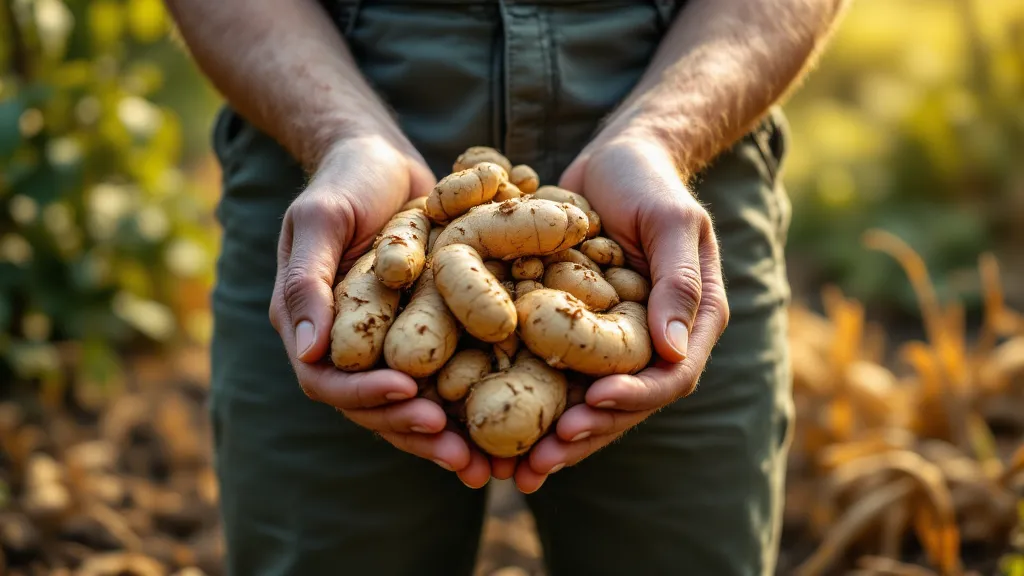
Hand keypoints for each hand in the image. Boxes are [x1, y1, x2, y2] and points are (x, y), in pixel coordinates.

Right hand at [268, 135, 492, 487]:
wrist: (382, 160)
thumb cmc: (344, 182)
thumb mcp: (320, 220)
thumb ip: (307, 281)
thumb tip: (306, 353)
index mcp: (310, 329)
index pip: (330, 383)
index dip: (369, 397)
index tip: (413, 398)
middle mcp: (348, 348)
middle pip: (377, 409)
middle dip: (418, 434)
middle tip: (465, 456)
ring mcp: (388, 345)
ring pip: (415, 405)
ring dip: (450, 438)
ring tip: (493, 466)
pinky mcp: (426, 336)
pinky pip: (448, 379)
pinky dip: (474, 405)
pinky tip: (515, 426)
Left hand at [511, 136, 729, 492]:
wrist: (615, 157)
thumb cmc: (649, 180)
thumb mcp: (671, 221)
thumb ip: (678, 283)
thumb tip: (674, 352)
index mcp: (689, 323)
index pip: (668, 379)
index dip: (630, 402)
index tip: (587, 408)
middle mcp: (650, 343)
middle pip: (621, 406)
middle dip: (580, 436)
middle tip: (537, 462)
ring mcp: (610, 341)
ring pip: (582, 401)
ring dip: (549, 437)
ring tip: (509, 468)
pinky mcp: (571, 330)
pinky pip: (550, 373)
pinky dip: (524, 400)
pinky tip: (487, 424)